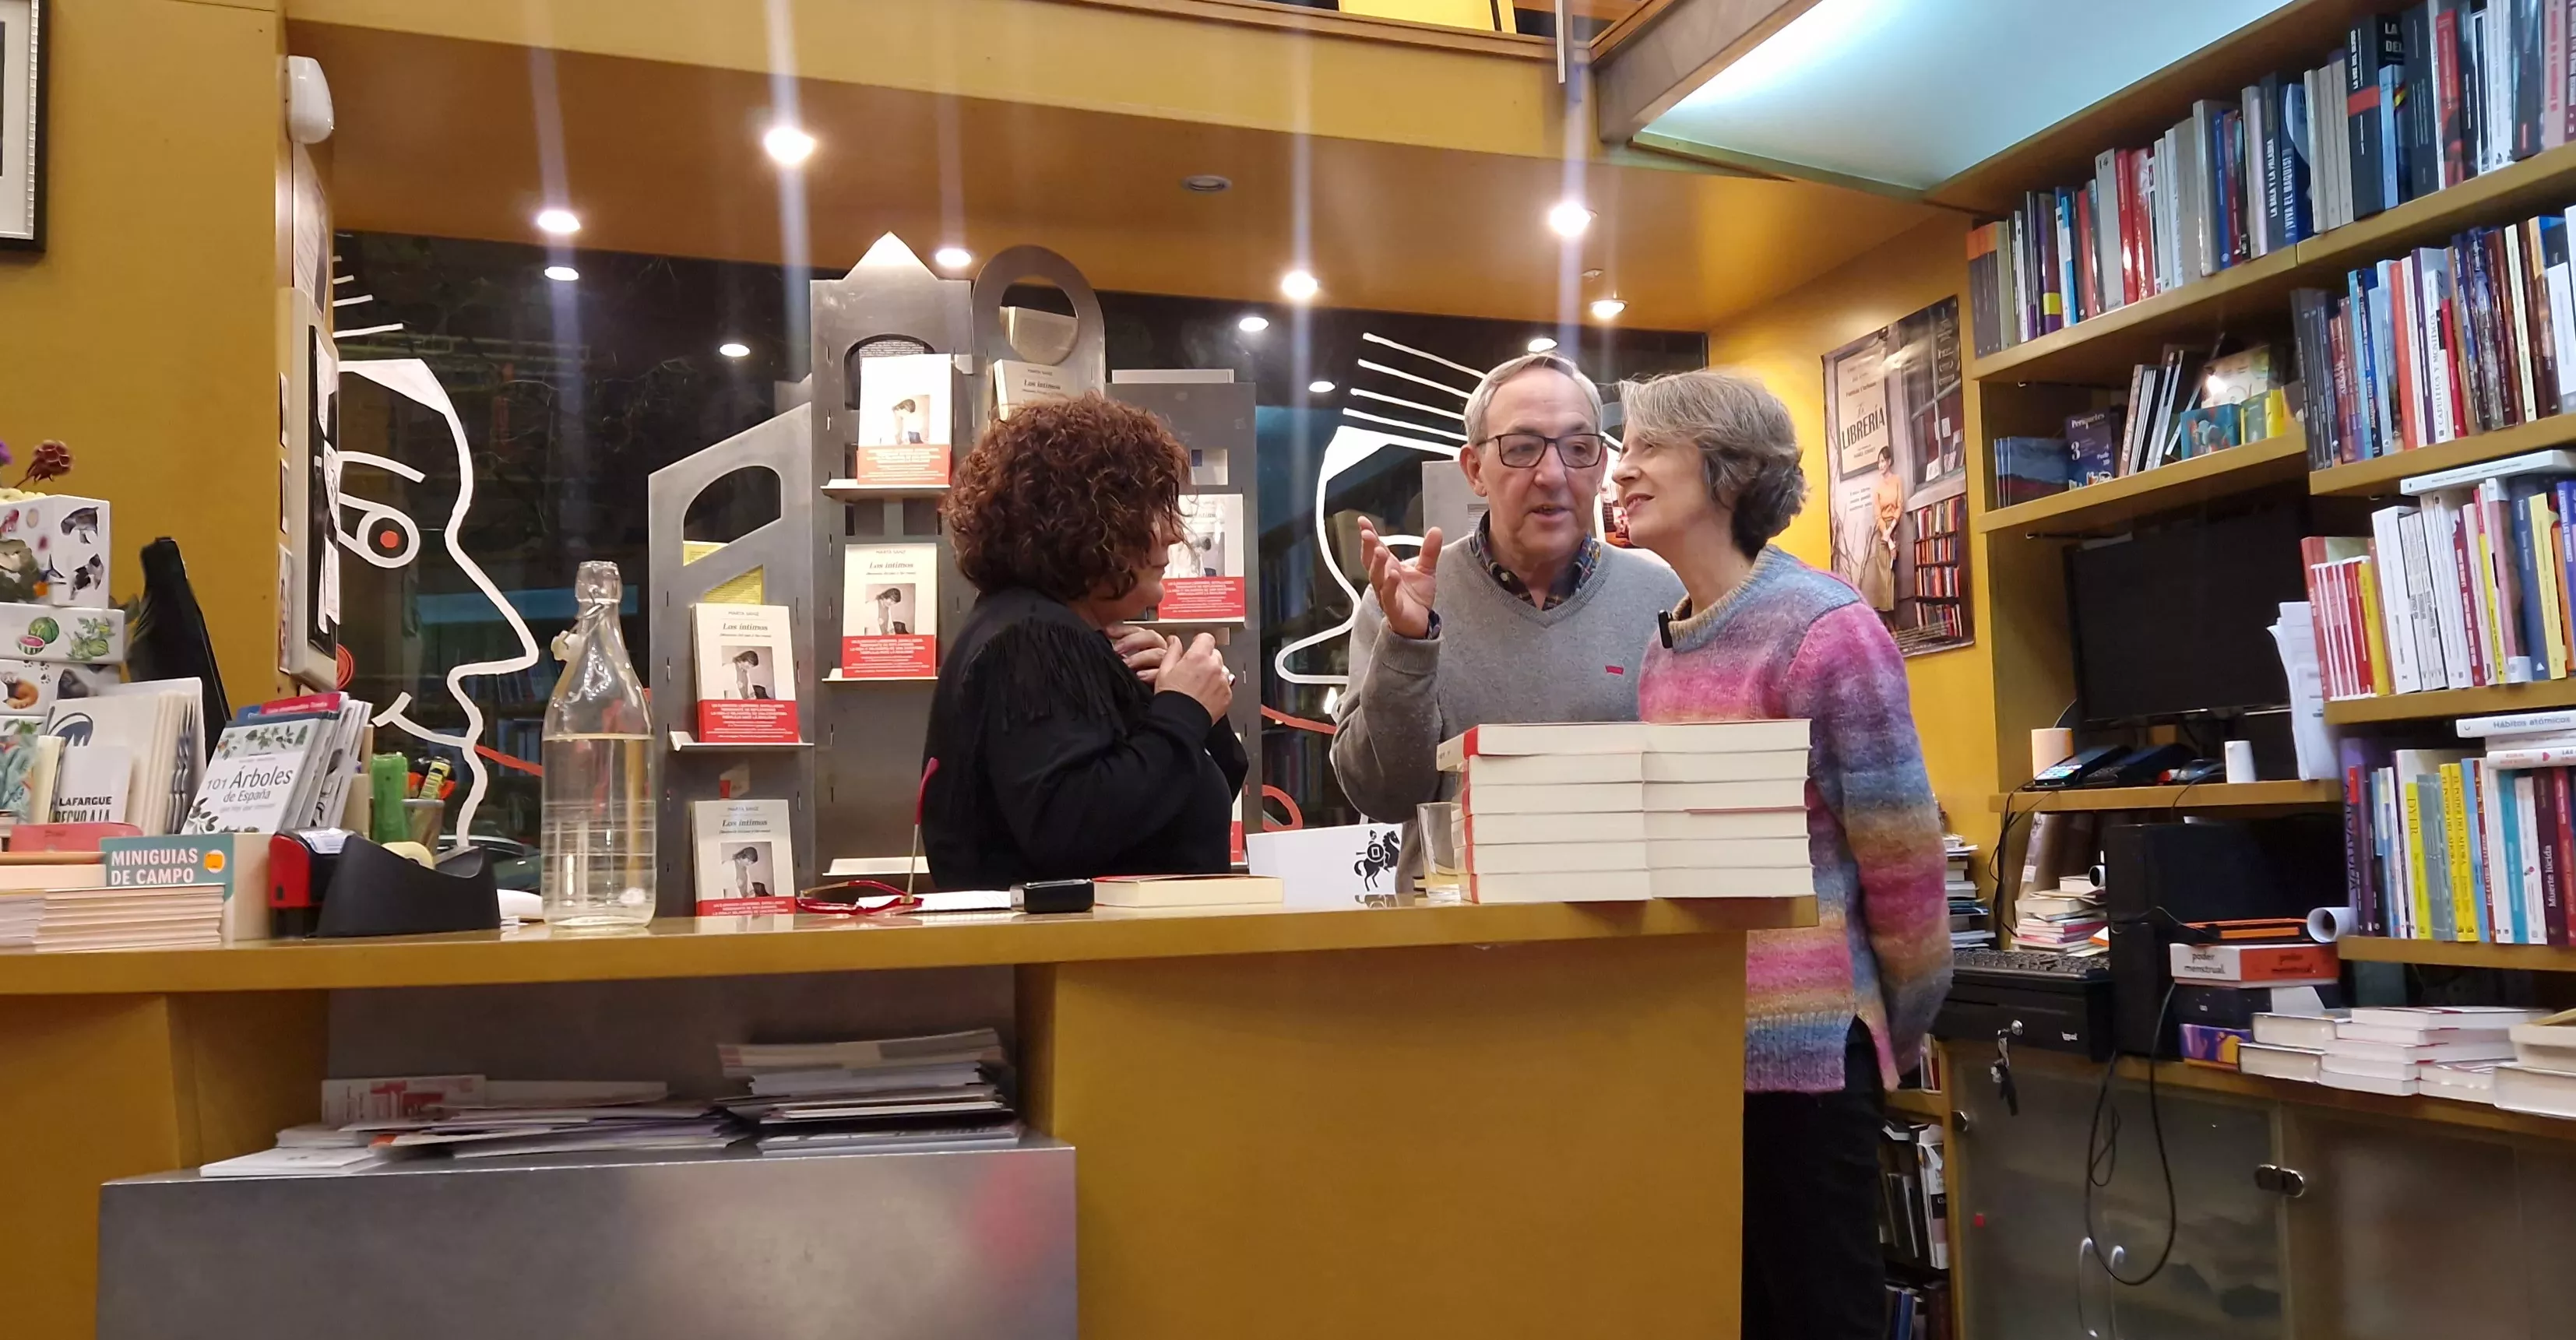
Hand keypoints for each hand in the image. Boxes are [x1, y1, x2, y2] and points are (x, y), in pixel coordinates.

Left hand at [1106, 623, 1167, 683]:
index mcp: (1149, 645)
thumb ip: (1121, 655)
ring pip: (1157, 653)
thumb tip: (1106, 647)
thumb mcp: (1129, 665)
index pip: (1138, 631)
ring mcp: (1167, 664)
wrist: (1156, 705)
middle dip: (1132, 640)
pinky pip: (1162, 674)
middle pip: (1151, 637)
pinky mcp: (1169, 680)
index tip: (1107, 632)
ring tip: (1126, 664)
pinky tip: (1139, 676)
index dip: (1122, 630)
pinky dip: (1150, 673)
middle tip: (1117, 649)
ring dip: (1139, 657)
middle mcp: (1159, 651)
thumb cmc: (1139, 682)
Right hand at [1155, 632, 1232, 720]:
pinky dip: (1218, 688)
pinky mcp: (1227, 695)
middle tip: (1193, 670)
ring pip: (1221, 669)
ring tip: (1199, 685)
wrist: (1180, 722)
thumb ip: (1172, 651)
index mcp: (1198, 657)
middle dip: (1205, 659)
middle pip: (1214, 654)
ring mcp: (1223, 681)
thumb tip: (1174, 640)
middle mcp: (1214, 667)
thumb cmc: (1171, 698)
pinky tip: (1205, 695)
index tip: (1196, 646)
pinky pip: (1225, 685)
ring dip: (1213, 673)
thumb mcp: (1164, 671)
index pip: (1206, 638)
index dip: (1200, 641)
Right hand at [1358, 518, 1442, 639]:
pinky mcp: (1393, 608)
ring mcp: (1386, 593)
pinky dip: (1389, 586)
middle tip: (1367, 534)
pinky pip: (1388, 596)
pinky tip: (1392, 576)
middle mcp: (1383, 579)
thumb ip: (1429, 551)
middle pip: (1371, 562)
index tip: (1363, 522)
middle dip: (1368, 547)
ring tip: (1380, 552)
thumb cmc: (1416, 598)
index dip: (1369, 535)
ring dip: (1377, 565)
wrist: (1419, 624)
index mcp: (1389, 568)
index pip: (1375, 548)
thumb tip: (1436, 531)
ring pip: (1377, 578)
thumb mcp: (1426, 570)